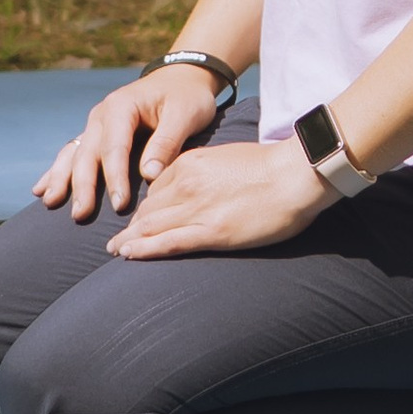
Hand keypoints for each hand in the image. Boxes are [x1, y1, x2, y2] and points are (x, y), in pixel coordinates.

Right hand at [39, 65, 222, 222]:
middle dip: (82, 186)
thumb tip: (149, 175)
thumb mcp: (184, 115)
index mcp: (121, 107)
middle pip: (87, 154)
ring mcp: (95, 124)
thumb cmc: (186, 97)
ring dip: (61, 179)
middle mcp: (101, 115)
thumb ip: (167, 143)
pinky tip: (42, 190)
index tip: (120, 206)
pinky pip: (73, 153)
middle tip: (80, 215)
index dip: (115, 179)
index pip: (114, 148)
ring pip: (73, 154)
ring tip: (50, 202)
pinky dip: (57, 171)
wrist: (182, 77)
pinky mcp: (96, 134)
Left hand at [109, 135, 333, 260]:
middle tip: (117, 241)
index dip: (145, 208)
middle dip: (131, 226)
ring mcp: (196, 209)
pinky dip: (144, 249)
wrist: (295, 174)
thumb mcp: (227, 158)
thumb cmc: (271, 167)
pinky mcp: (210, 232)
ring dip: (129, 240)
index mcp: (190, 164)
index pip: (156, 189)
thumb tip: (201, 188)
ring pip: (150, 227)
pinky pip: (167, 243)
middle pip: (148, 209)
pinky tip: (128, 254)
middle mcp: (185, 184)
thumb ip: (206, 172)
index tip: (139, 220)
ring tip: (116, 251)